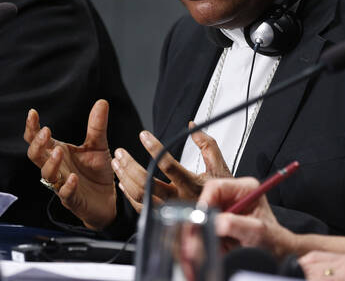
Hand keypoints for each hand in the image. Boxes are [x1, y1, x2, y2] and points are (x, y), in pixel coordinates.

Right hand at [24, 100, 115, 228]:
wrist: (108, 199)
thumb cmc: (96, 172)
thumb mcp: (98, 145)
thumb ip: (97, 126)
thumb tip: (102, 102)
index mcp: (58, 152)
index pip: (38, 139)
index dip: (32, 127)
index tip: (32, 113)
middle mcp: (57, 167)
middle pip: (36, 156)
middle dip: (37, 144)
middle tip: (45, 132)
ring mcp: (62, 183)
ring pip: (47, 174)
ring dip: (51, 163)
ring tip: (59, 151)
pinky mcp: (73, 199)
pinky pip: (65, 194)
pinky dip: (67, 186)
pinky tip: (72, 178)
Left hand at [111, 125, 230, 211]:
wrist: (225, 219)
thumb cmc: (222, 194)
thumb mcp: (219, 166)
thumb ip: (207, 144)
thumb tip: (192, 126)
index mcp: (192, 185)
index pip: (168, 164)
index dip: (154, 148)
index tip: (144, 135)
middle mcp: (178, 200)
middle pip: (147, 183)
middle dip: (130, 165)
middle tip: (121, 152)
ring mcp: (169, 211)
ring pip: (140, 196)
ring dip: (125, 178)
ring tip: (118, 162)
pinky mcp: (163, 218)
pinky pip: (141, 208)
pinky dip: (128, 194)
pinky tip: (123, 182)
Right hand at [199, 177, 296, 257]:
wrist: (276, 254)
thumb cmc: (273, 240)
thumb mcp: (256, 231)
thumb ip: (235, 224)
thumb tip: (216, 221)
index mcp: (246, 188)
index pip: (216, 187)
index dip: (205, 201)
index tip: (201, 217)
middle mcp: (233, 196)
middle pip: (207, 201)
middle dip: (203, 219)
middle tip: (203, 234)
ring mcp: (225, 209)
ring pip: (203, 216)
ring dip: (204, 231)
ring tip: (215, 244)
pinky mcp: (219, 221)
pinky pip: (205, 227)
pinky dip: (206, 238)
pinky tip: (215, 246)